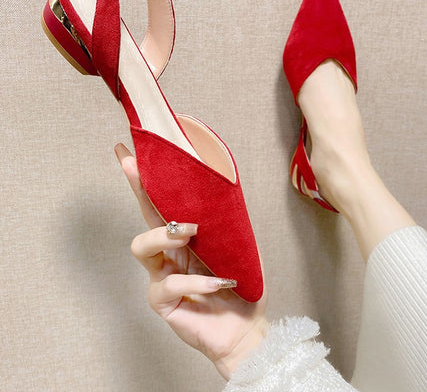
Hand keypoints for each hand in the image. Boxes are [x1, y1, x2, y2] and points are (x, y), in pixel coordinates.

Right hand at [114, 143, 267, 379]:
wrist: (246, 327)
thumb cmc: (242, 286)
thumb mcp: (240, 247)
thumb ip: (229, 222)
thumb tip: (224, 188)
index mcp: (185, 238)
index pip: (162, 204)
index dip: (144, 180)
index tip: (127, 152)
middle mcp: (168, 253)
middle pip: (143, 216)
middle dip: (137, 189)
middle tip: (135, 168)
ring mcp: (161, 276)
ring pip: (142, 246)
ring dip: (165, 234)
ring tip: (189, 234)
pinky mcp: (162, 301)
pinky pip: (171, 283)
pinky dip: (198, 281)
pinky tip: (218, 283)